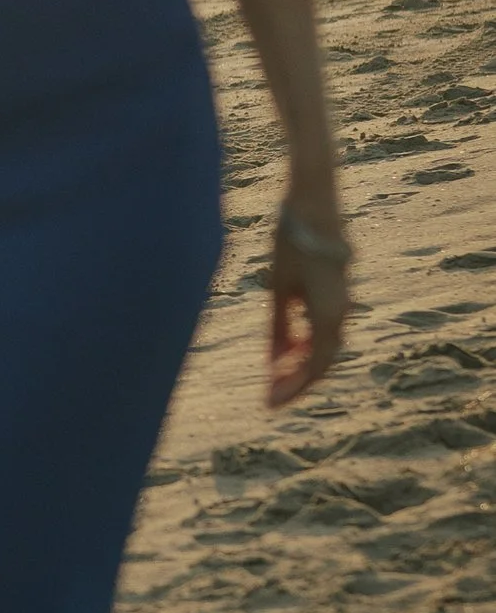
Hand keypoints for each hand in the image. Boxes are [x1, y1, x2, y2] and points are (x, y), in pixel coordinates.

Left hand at [268, 197, 348, 406]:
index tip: (270, 404)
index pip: (314, 368)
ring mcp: (343, 303)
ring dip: (301, 364)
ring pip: (325, 347)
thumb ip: (278, 327)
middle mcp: (342, 313)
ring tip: (275, 377)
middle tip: (270, 398)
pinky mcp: (337, 292)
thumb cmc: (291, 246)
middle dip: (296, 381)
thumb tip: (274, 362)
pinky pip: (325, 329)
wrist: (313, 207)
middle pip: (322, 362)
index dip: (293, 389)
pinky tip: (286, 350)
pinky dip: (307, 344)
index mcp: (328, 316)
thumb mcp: (278, 290)